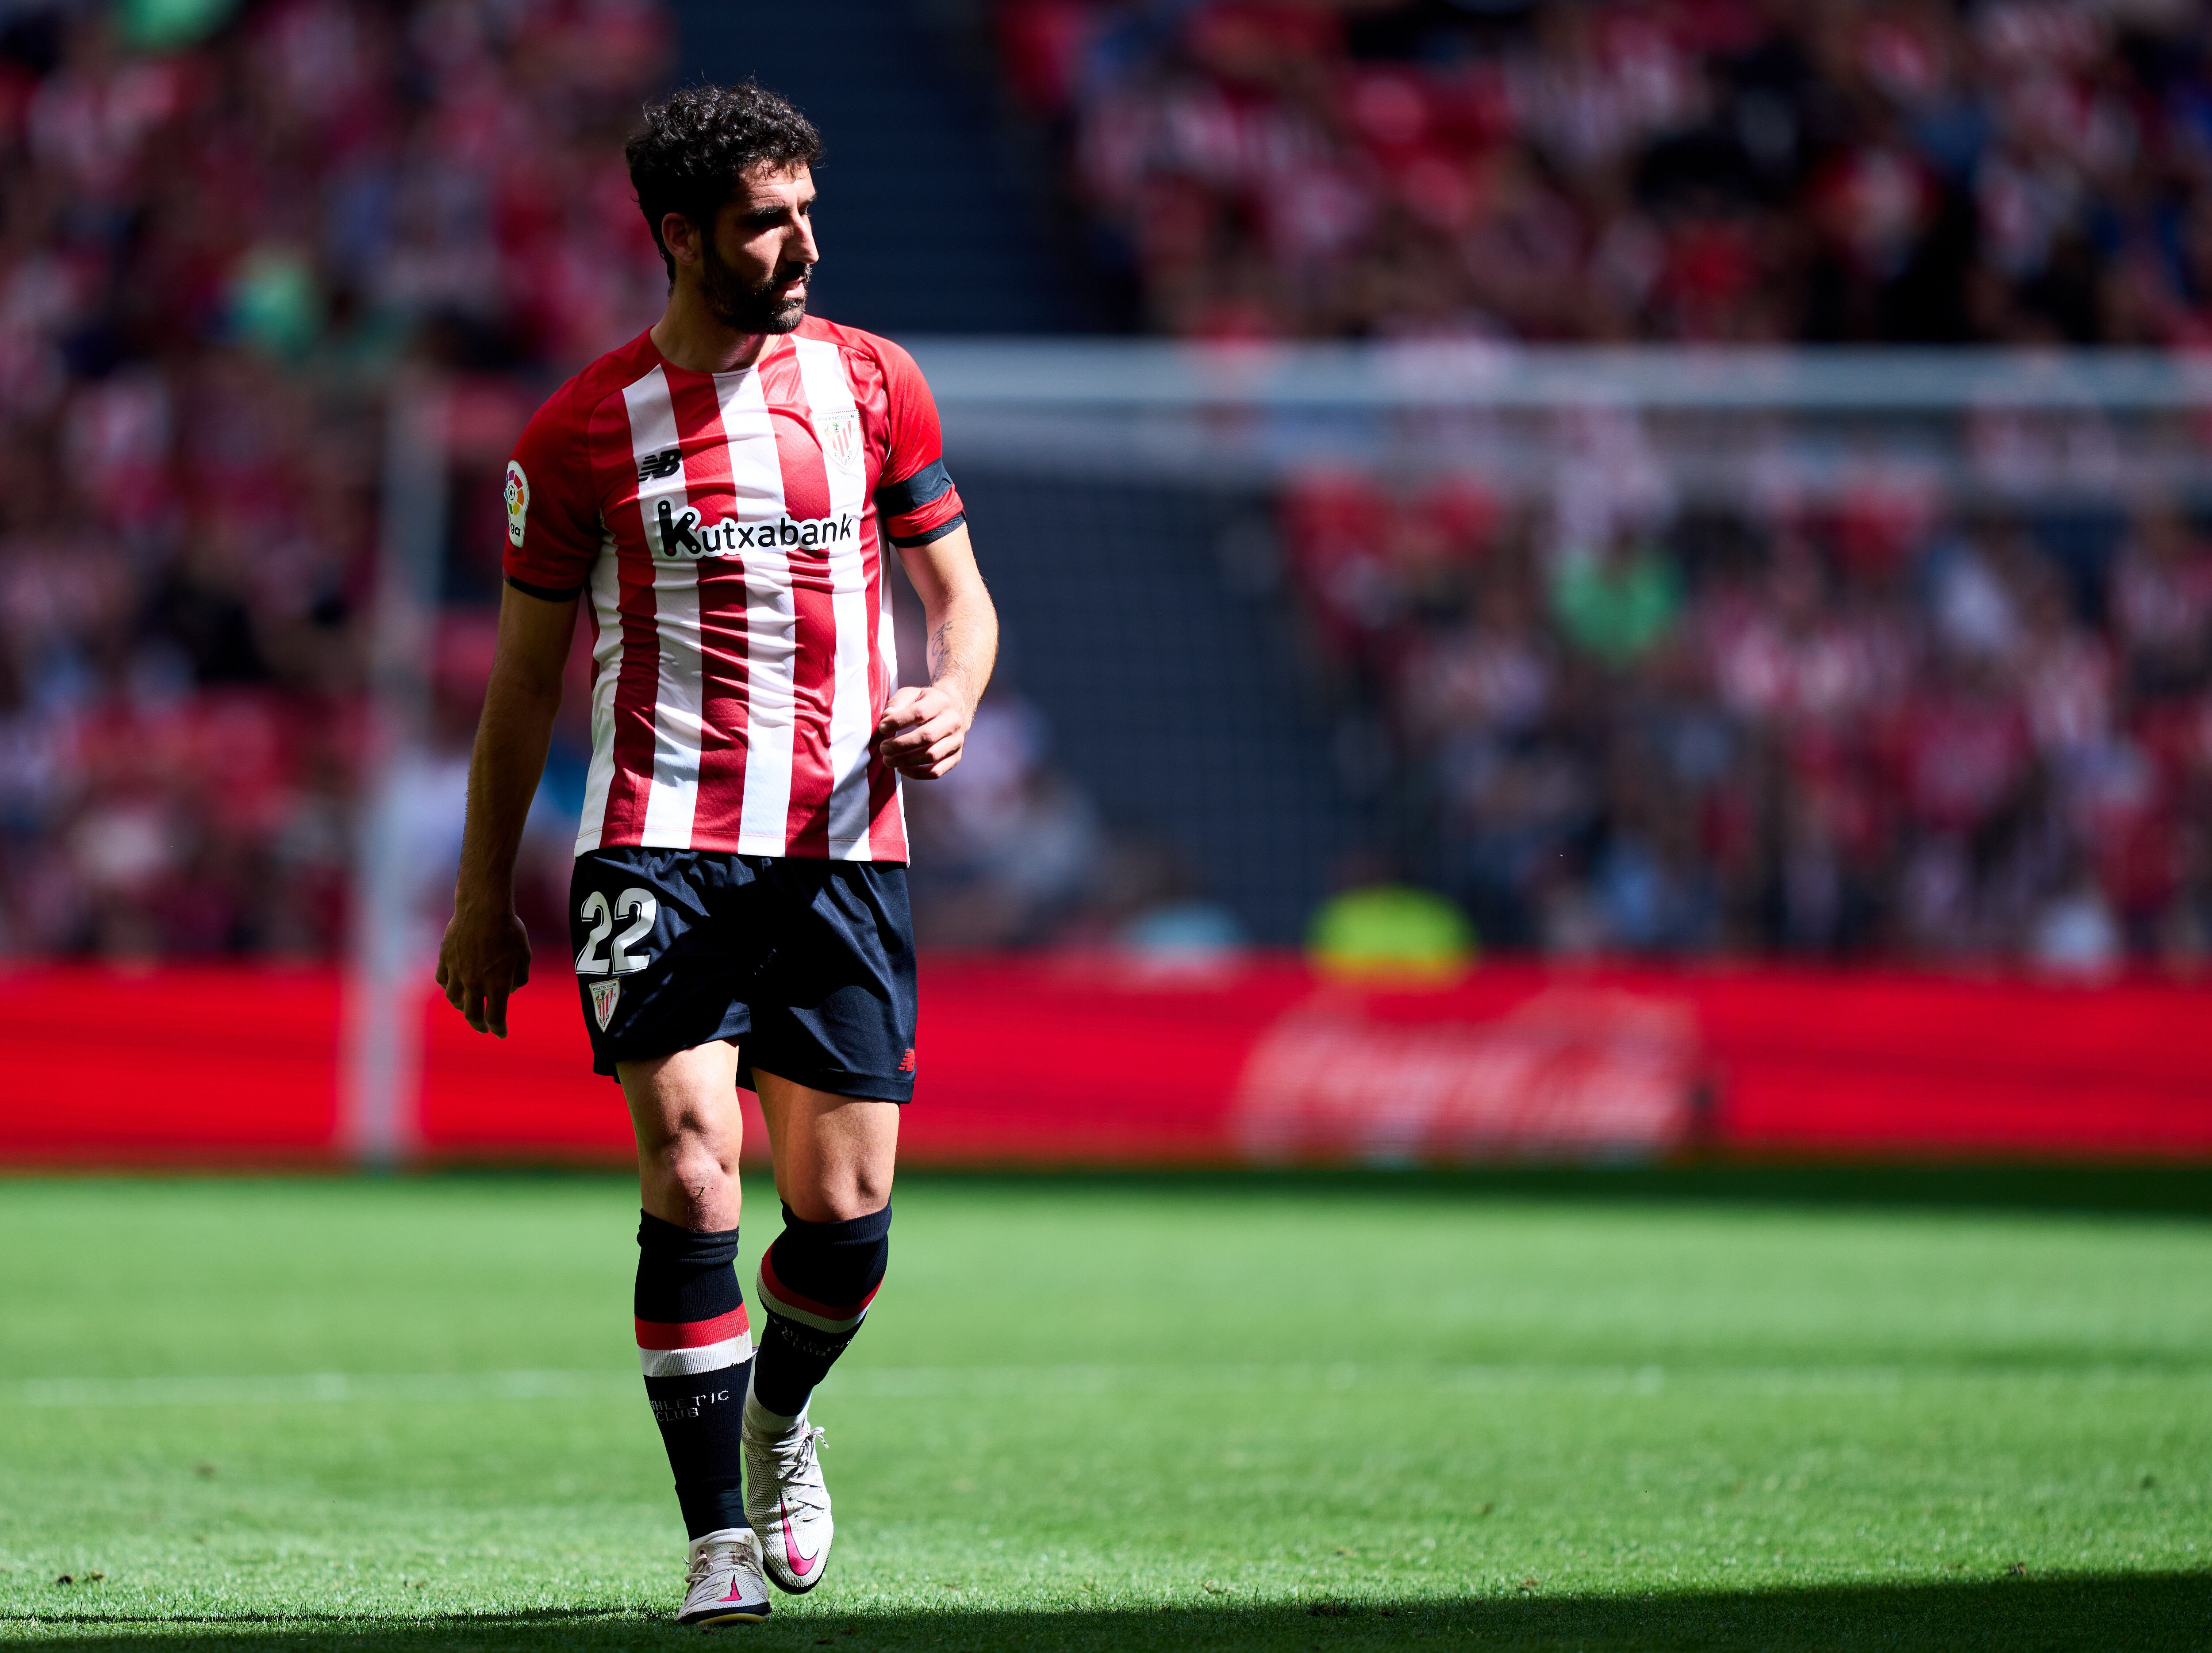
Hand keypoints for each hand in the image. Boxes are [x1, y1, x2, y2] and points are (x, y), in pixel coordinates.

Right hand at [435, 898, 531, 1037]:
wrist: (483, 907)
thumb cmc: (509, 929)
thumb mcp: (524, 954)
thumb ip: (520, 977)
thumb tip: (510, 989)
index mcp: (497, 984)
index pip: (496, 1017)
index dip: (498, 1028)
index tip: (500, 1033)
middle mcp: (475, 982)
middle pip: (473, 1015)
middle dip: (479, 1025)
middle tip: (484, 1028)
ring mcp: (457, 971)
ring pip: (454, 999)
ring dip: (462, 1007)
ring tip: (467, 1007)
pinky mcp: (445, 959)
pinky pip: (443, 980)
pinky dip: (448, 987)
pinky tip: (453, 986)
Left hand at [874, 684, 969, 778]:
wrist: (952, 711)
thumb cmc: (925, 703)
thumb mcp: (911, 695)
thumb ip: (898, 702)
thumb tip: (887, 716)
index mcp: (941, 702)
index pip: (919, 712)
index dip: (898, 721)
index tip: (882, 727)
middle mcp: (953, 721)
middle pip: (927, 736)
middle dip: (901, 744)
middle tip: (883, 748)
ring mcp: (957, 741)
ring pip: (931, 755)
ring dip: (906, 760)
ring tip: (888, 760)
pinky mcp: (956, 757)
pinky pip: (936, 771)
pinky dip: (916, 774)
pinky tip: (901, 768)